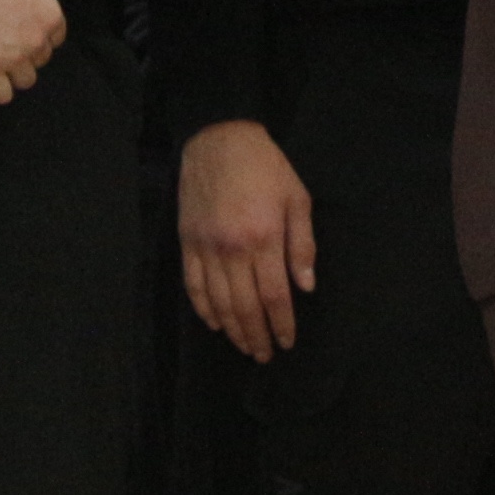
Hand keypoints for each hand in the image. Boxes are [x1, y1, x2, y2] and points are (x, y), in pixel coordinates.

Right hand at [0, 0, 94, 100]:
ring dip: (13, 73)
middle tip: (4, 41)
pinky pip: (2, 95)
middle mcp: (36, 40)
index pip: (56, 40)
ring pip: (24, 81)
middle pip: (40, 61)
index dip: (39, 34)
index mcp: (51, 15)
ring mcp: (12, 56)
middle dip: (26, 53)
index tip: (20, 27)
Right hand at [178, 122, 317, 362]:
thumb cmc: (266, 167)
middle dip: (256, 335)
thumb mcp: (297, 198)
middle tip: (264, 354)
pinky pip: (193, 285)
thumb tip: (306, 286)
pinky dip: (203, 309)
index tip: (286, 342)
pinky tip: (215, 323)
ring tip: (244, 346)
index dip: (281, 323)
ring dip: (232, 329)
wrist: (219, 140)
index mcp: (263, 238)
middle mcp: (233, 249)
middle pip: (245, 306)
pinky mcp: (188, 243)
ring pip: (218, 301)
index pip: (275, 295)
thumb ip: (302, 245)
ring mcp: (206, 247)